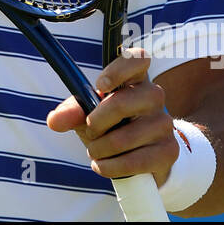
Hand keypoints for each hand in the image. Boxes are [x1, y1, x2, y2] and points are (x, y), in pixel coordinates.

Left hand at [46, 48, 177, 186]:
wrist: (142, 158)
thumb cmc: (112, 126)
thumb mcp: (88, 115)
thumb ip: (71, 112)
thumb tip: (54, 120)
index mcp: (135, 79)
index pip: (138, 58)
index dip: (119, 69)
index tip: (100, 86)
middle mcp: (154, 96)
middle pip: (124, 101)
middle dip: (97, 121)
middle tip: (90, 130)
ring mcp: (164, 123)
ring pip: (125, 137)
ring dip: (100, 148)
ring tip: (95, 151)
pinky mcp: (169, 151)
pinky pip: (135, 161)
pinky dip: (111, 166)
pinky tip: (103, 165)